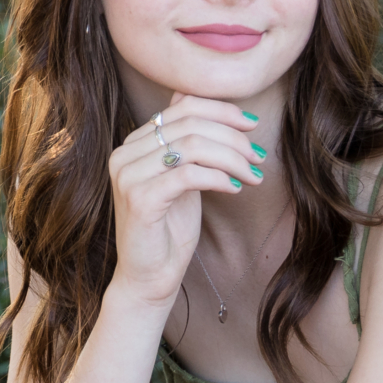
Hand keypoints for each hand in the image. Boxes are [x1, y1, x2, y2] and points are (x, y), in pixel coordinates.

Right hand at [108, 95, 268, 308]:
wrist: (148, 277)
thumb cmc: (169, 229)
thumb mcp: (182, 178)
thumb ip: (188, 144)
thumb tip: (208, 105)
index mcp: (133, 143)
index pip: (182, 106)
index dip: (221, 111)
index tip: (251, 125)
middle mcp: (124, 153)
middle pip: (190, 123)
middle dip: (233, 137)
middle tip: (257, 156)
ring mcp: (128, 175)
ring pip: (192, 146)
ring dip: (232, 158)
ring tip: (253, 175)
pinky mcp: (139, 199)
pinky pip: (188, 175)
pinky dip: (218, 178)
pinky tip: (235, 189)